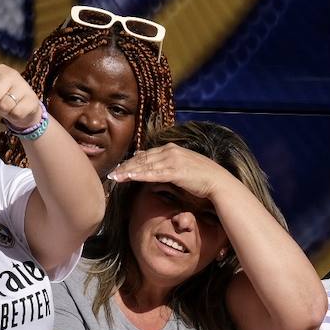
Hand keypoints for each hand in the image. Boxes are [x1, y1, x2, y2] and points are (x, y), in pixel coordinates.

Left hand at [0, 54, 40, 130]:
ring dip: (5, 110)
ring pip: (4, 105)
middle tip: (2, 101)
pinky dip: (14, 115)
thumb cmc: (1, 95)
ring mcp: (23, 86)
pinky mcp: (31, 100)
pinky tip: (19, 109)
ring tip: (11, 105)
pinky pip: (15, 112)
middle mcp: (12, 74)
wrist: (24, 109)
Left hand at [106, 143, 235, 201]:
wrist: (218, 181)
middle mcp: (170, 151)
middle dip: (125, 166)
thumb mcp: (182, 166)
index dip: (131, 162)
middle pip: (142, 159)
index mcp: (171, 149)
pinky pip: (153, 173)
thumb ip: (167, 163)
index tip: (120, 168)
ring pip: (145, 165)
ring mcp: (172, 160)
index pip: (146, 154)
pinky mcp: (175, 171)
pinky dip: (139, 175)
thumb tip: (152, 163)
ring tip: (114, 177)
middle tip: (111, 173)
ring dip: (127, 171)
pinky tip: (128, 177)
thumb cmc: (201, 177)